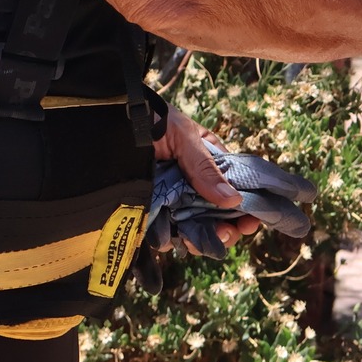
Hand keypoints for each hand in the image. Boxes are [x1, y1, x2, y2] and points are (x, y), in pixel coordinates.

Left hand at [155, 106, 261, 246]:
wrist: (111, 122)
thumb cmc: (152, 120)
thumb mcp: (184, 137)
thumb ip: (205, 167)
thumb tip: (233, 200)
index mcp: (208, 161)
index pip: (233, 189)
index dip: (244, 208)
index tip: (250, 223)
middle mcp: (193, 183)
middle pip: (216, 215)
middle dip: (224, 230)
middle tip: (224, 235)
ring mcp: (171, 199)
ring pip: (193, 228)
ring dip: (199, 239)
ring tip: (195, 241)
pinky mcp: (150, 211)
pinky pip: (165, 232)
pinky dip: (170, 240)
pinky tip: (171, 239)